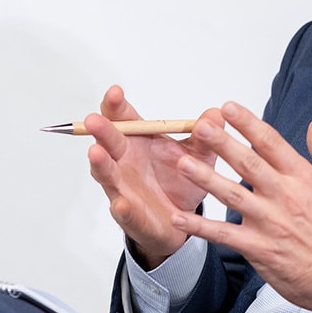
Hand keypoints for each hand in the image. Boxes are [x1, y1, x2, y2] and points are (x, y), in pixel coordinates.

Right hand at [85, 85, 224, 268]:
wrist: (182, 220)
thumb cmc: (182, 179)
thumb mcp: (199, 155)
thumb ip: (206, 136)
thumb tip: (217, 114)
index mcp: (141, 141)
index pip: (125, 119)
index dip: (117, 106)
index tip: (115, 91)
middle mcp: (125, 162)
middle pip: (109, 143)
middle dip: (102, 130)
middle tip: (94, 119)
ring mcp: (124, 189)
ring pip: (108, 175)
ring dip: (101, 164)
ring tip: (96, 153)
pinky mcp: (131, 216)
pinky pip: (124, 212)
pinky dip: (122, 208)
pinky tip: (122, 203)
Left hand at [170, 102, 311, 312]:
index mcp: (301, 177)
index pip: (271, 143)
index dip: (248, 124)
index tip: (228, 108)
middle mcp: (284, 196)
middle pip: (249, 164)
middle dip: (224, 144)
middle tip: (202, 126)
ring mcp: (269, 222)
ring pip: (233, 196)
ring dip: (207, 179)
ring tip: (184, 164)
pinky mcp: (258, 247)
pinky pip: (225, 235)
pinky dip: (202, 227)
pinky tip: (181, 218)